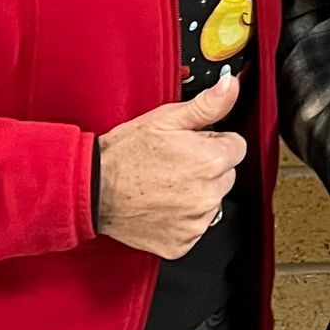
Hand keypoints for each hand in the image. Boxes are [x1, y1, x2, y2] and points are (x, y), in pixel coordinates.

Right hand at [96, 73, 247, 259]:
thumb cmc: (125, 153)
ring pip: (212, 201)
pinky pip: (194, 226)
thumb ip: (208, 105)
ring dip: (197, 193)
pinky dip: (182, 217)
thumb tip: (231, 86)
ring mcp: (196, 222)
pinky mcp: (182, 242)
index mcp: (211, 161)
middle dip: (208, 167)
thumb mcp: (166, 119)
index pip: (236, 147)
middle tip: (175, 163)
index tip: (193, 144)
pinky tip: (162, 204)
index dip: (214, 142)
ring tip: (166, 183)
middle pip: (227, 175)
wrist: (93, 188)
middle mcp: (208, 195)